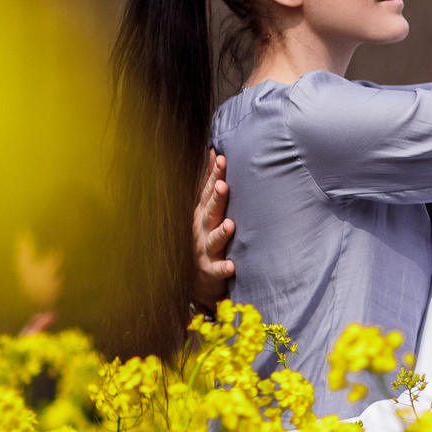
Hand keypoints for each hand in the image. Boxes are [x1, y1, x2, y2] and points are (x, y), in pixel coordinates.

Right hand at [191, 152, 233, 305]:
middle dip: (216, 198)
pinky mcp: (210, 271)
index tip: (222, 158)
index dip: (214, 175)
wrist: (200, 279)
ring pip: (213, 240)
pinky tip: (232, 266)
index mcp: (203, 214)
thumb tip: (216, 152)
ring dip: (221, 233)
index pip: (209, 191)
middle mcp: (202, 230)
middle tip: (223, 185)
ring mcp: (205, 251)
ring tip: (230, 225)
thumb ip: (212, 184)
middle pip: (210, 212)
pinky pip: (217, 270)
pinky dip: (224, 268)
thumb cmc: (208, 238)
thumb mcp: (208, 210)